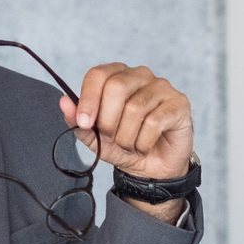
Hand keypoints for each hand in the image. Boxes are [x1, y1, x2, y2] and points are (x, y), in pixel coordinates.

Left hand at [65, 63, 194, 179]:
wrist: (153, 168)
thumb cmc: (125, 145)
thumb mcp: (95, 137)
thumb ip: (79, 120)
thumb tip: (64, 102)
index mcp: (117, 76)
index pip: (98, 74)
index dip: (88, 99)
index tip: (85, 123)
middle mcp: (140, 75)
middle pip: (116, 87)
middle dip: (108, 121)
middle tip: (111, 138)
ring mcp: (162, 87)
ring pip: (135, 108)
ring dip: (127, 136)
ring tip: (130, 144)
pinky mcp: (179, 103)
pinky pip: (154, 121)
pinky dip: (143, 141)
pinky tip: (145, 145)